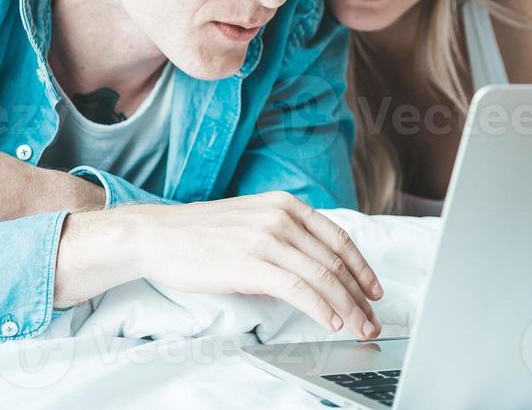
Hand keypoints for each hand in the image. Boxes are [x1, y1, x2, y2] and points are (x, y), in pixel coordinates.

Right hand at [60, 192, 382, 338]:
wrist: (158, 235)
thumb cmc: (200, 234)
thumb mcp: (252, 222)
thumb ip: (284, 238)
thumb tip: (313, 271)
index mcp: (285, 204)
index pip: (338, 237)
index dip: (362, 266)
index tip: (374, 289)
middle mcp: (281, 216)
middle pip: (335, 260)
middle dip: (360, 294)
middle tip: (372, 317)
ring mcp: (266, 237)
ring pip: (322, 276)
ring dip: (347, 306)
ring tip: (359, 327)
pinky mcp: (250, 262)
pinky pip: (296, 287)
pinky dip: (319, 307)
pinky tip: (329, 321)